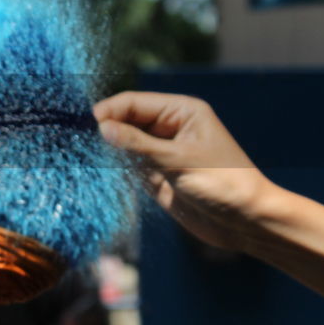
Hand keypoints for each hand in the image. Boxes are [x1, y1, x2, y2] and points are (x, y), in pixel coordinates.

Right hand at [93, 91, 278, 249]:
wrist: (246, 222)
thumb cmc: (223, 183)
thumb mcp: (179, 161)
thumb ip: (138, 145)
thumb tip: (101, 128)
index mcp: (182, 111)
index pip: (134, 103)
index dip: (109, 111)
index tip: (85, 126)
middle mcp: (171, 128)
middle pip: (127, 120)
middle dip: (105, 129)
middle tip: (77, 141)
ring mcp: (163, 152)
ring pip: (126, 143)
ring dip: (107, 148)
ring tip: (81, 154)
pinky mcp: (158, 176)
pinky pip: (130, 165)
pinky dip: (115, 167)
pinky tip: (98, 170)